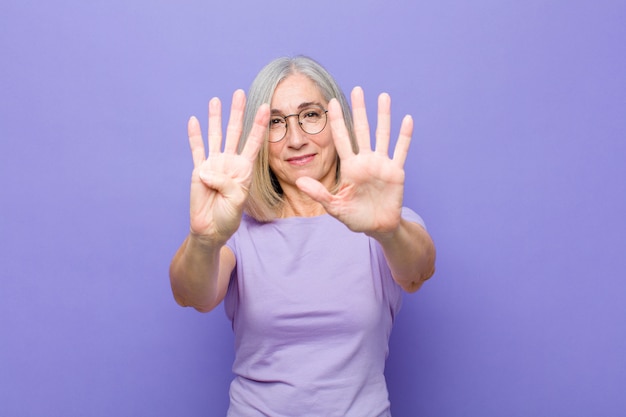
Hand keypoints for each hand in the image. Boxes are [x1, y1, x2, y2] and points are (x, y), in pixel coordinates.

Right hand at [187, 90, 268, 242]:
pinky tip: (194, 120)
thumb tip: (206, 170)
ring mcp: (214, 164)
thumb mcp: (236, 200)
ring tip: (216, 99)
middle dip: (237, 112)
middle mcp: (230, 162)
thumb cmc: (228, 217)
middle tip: (239, 92)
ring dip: (215, 118)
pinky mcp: (198, 170)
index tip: (266, 106)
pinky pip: (197, 149)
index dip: (259, 124)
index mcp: (245, 169)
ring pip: (215, 135)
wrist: (210, 229)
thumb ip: (225, 183)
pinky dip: (195, 136)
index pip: (254, 142)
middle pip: (235, 131)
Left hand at [296, 87, 411, 235]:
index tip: (330, 102)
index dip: (336, 121)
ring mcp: (381, 164)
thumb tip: (299, 182)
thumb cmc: (355, 217)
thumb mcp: (334, 207)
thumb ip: (319, 193)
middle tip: (356, 89)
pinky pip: (401, 151)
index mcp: (349, 167)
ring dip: (383, 116)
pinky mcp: (396, 172)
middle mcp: (365, 161)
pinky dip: (404, 136)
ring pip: (382, 134)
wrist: (377, 227)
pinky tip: (407, 119)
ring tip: (383, 96)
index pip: (341, 139)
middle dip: (359, 110)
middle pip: (361, 130)